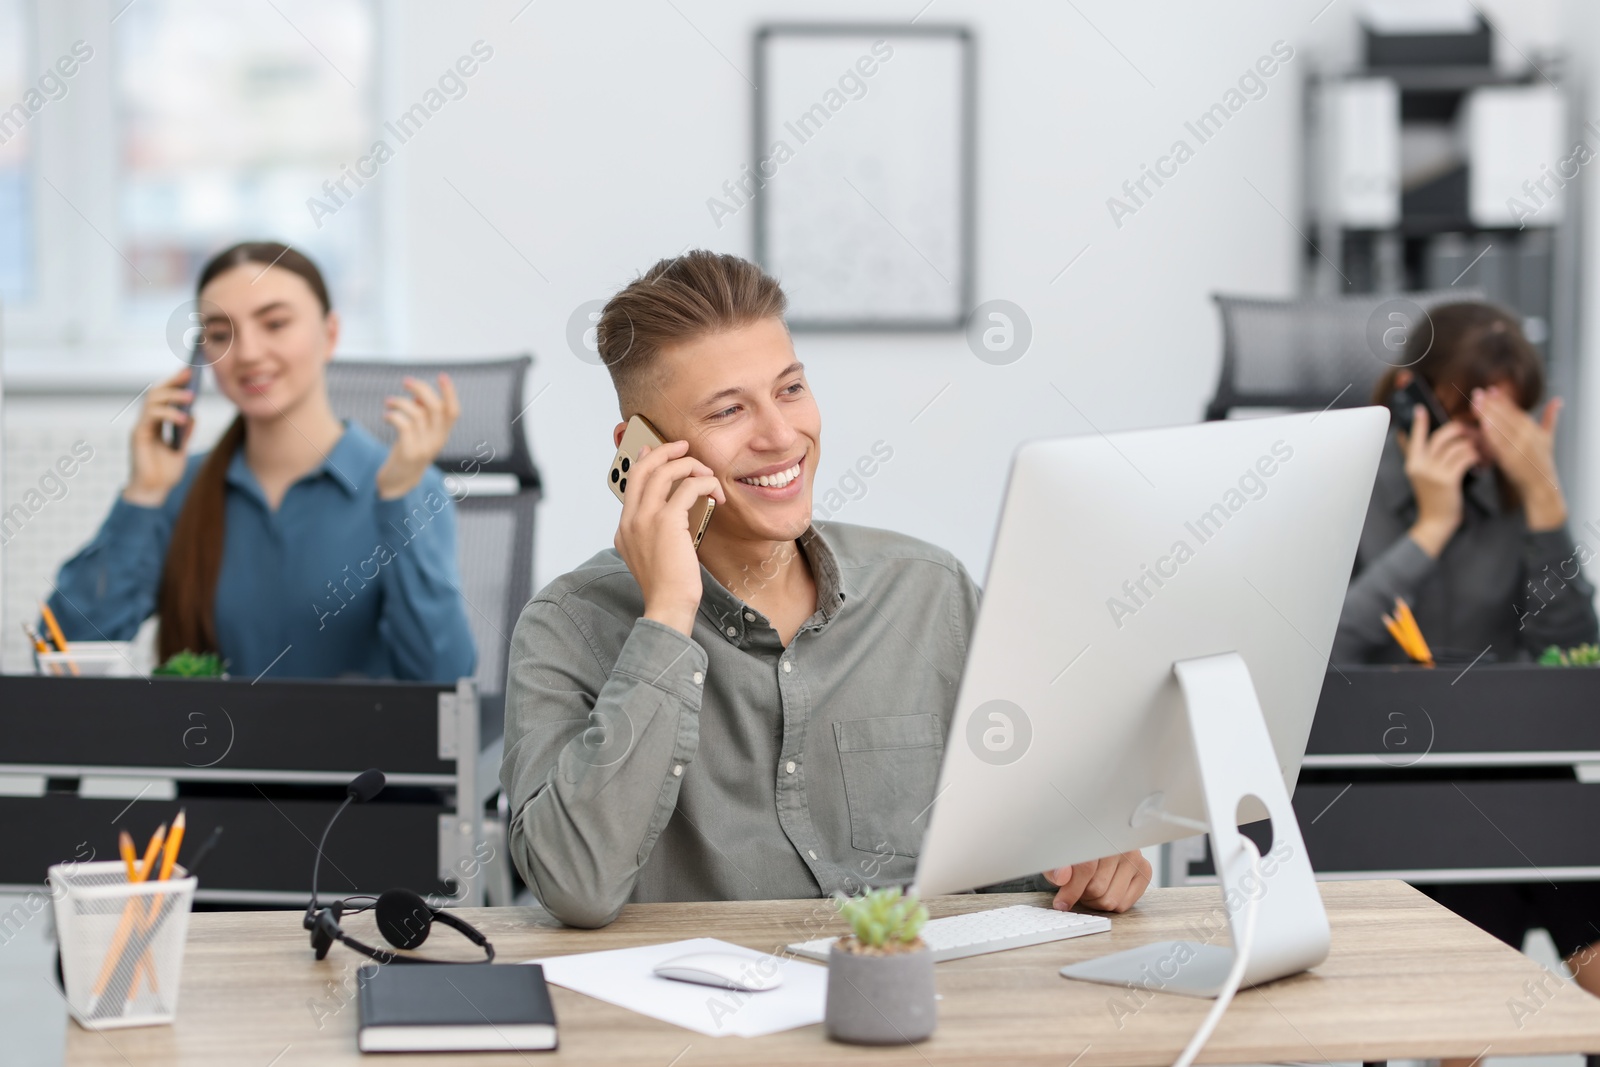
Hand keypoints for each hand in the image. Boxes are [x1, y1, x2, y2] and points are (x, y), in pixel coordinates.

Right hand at [123, 367, 194, 507]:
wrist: (154, 492)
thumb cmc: (165, 473)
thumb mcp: (181, 449)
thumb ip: (185, 432)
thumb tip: (193, 414)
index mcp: (156, 424)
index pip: (163, 397)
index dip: (173, 382)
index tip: (188, 371)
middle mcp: (146, 422)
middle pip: (155, 393)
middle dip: (172, 382)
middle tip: (188, 375)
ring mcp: (141, 428)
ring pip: (152, 401)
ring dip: (172, 397)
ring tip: (191, 398)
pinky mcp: (139, 436)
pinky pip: (151, 417)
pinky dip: (168, 415)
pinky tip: (183, 419)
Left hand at [376, 374, 459, 500]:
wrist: (398, 484)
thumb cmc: (407, 452)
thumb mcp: (419, 433)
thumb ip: (421, 415)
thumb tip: (417, 395)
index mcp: (442, 435)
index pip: (453, 411)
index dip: (450, 393)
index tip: (442, 376)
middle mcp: (437, 441)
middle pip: (435, 408)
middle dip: (421, 389)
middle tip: (405, 381)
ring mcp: (424, 448)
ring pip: (417, 414)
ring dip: (400, 402)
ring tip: (388, 401)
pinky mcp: (408, 453)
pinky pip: (404, 426)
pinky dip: (394, 416)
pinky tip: (386, 416)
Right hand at [614, 439, 725, 635]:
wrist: (668, 604)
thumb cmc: (668, 586)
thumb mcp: (653, 555)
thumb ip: (655, 533)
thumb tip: (674, 513)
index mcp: (624, 527)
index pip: (631, 483)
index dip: (644, 461)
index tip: (655, 450)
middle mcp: (630, 519)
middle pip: (643, 469)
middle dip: (664, 451)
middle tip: (683, 447)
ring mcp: (645, 518)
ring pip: (664, 472)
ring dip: (690, 465)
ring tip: (707, 474)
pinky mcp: (666, 521)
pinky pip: (687, 487)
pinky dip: (704, 483)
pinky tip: (716, 492)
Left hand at [1043, 850, 1151, 912]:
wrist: (1090, 843)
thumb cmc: (1073, 851)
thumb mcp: (1057, 856)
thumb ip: (1055, 866)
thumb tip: (1061, 877)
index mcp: (1097, 833)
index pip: (1086, 868)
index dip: (1071, 890)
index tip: (1061, 903)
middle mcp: (1119, 843)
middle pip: (1097, 888)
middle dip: (1082, 894)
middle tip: (1077, 888)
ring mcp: (1135, 857)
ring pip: (1111, 899)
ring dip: (1095, 901)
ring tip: (1089, 888)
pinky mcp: (1144, 871)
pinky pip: (1124, 904)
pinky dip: (1110, 903)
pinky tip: (1104, 890)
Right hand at [1398, 407, 1478, 557]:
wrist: (1436, 522)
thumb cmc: (1434, 499)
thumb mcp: (1422, 478)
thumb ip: (1423, 459)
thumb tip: (1426, 442)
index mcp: (1413, 463)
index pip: (1414, 437)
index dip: (1418, 422)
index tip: (1421, 409)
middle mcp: (1420, 465)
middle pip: (1441, 436)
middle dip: (1459, 430)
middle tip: (1471, 432)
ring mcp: (1433, 472)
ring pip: (1457, 445)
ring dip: (1474, 445)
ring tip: (1481, 450)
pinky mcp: (1448, 479)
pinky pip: (1465, 458)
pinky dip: (1477, 457)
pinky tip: (1481, 462)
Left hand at [1472, 386, 1566, 530]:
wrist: (1541, 486)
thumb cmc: (1542, 461)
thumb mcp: (1548, 438)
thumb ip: (1550, 418)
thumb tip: (1558, 400)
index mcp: (1534, 429)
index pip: (1516, 411)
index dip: (1503, 399)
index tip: (1491, 389)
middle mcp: (1528, 437)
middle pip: (1507, 417)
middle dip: (1491, 404)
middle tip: (1477, 392)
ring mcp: (1520, 448)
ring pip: (1502, 428)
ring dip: (1488, 415)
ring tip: (1476, 403)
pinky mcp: (1512, 460)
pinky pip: (1500, 445)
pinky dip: (1492, 435)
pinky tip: (1482, 425)